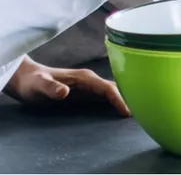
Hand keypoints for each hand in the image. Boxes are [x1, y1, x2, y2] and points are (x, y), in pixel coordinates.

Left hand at [3, 57, 129, 116]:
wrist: (27, 78)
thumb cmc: (33, 82)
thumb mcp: (38, 85)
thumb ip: (50, 88)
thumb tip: (64, 93)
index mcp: (84, 78)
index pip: (107, 88)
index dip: (119, 99)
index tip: (128, 111)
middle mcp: (91, 81)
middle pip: (115, 88)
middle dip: (129, 98)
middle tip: (143, 112)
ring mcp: (90, 86)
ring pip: (113, 92)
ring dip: (126, 99)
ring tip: (140, 111)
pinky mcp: (87, 93)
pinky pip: (107, 96)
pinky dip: (118, 101)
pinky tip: (123, 109)